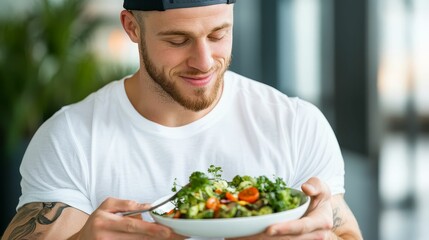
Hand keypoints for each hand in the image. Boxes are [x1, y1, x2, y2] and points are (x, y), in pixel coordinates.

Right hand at [70, 197, 185, 239]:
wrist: (82, 239)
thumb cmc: (97, 220)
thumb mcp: (107, 205)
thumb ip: (126, 204)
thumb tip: (147, 206)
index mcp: (105, 222)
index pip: (131, 226)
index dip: (150, 229)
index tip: (167, 231)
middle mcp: (107, 237)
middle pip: (137, 238)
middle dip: (158, 236)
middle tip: (176, 235)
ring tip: (175, 238)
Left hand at [229, 177, 334, 239]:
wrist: (322, 212)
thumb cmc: (318, 197)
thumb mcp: (321, 187)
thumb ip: (316, 185)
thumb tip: (306, 188)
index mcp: (320, 222)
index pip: (300, 228)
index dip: (284, 229)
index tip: (268, 229)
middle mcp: (313, 236)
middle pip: (286, 239)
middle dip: (265, 238)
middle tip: (244, 236)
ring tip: (238, 238)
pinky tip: (243, 238)